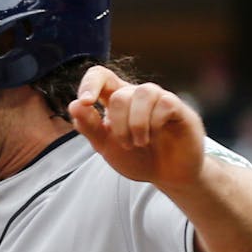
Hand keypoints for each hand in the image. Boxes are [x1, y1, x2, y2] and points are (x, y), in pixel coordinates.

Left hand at [69, 65, 205, 188]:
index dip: (90, 83)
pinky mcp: (178, 107)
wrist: (167, 176)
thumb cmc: (136, 157)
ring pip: (143, 93)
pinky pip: (165, 103)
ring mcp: (159, 99)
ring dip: (137, 124)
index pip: (100, 75)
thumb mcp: (105, 145)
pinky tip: (157, 135)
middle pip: (120, 96)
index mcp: (115, 100)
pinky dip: (156, 123)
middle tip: (126, 145)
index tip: (86, 102)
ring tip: (141, 143)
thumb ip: (89, 126)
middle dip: (119, 125)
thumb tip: (74, 105)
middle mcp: (137, 95)